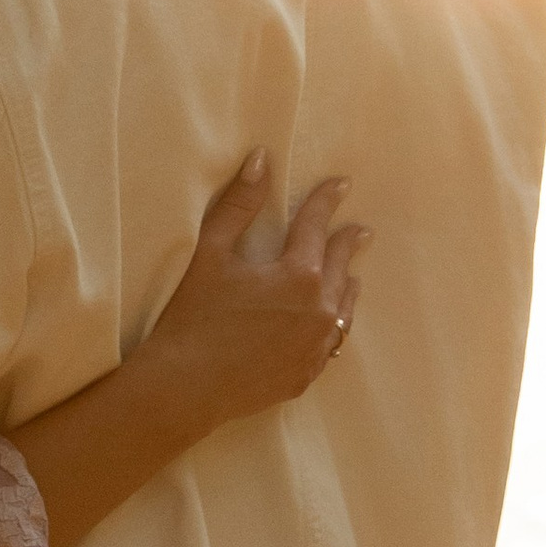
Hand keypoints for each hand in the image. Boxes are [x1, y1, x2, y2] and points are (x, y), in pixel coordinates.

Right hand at [139, 151, 368, 430]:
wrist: (185, 387)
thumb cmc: (194, 315)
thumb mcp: (211, 251)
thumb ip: (240, 203)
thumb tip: (262, 158)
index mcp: (298, 276)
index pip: (317, 227)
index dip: (326, 202)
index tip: (342, 185)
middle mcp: (318, 312)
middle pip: (338, 267)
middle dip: (347, 243)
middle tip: (360, 230)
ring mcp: (315, 349)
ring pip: (343, 309)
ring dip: (345, 284)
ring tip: (352, 274)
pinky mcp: (305, 376)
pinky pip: (331, 343)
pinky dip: (334, 323)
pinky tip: (331, 323)